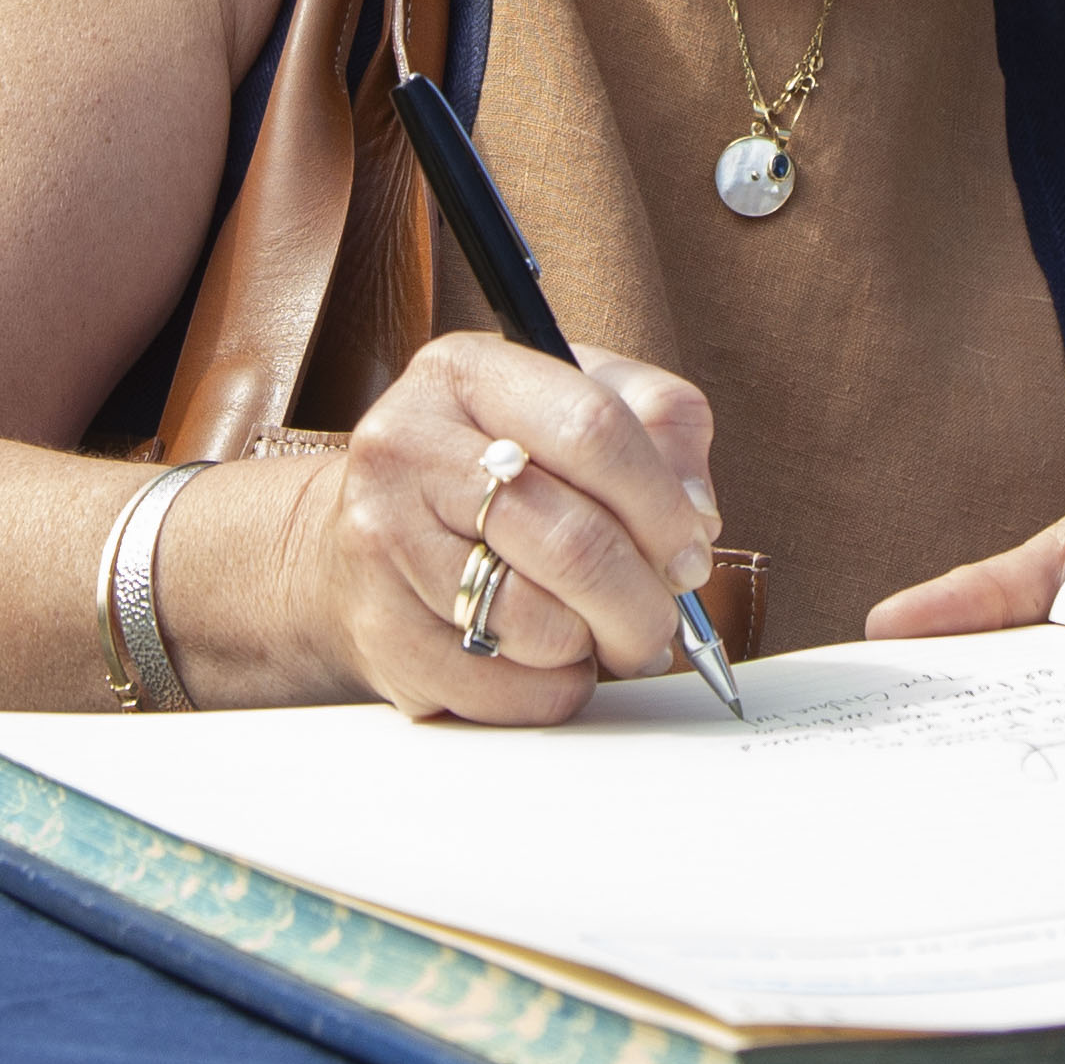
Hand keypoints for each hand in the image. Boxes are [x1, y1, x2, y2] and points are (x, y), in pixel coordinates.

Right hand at [309, 333, 721, 720]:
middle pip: (572, 542)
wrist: (367, 533)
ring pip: (538, 624)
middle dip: (643, 601)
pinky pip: (501, 689)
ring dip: (593, 646)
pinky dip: (547, 690)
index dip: (662, 504)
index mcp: (466, 373)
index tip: (690, 553)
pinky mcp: (377, 630)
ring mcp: (381, 541)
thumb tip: (697, 514)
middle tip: (663, 622)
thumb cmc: (495, 468)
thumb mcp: (578, 403)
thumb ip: (660, 426)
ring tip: (592, 632)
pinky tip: (544, 661)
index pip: (593, 430)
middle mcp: (406, 446)